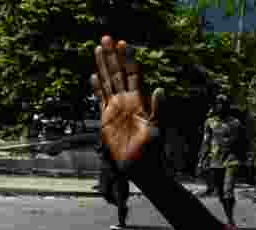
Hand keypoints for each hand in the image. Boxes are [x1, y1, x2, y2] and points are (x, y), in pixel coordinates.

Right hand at [91, 35, 164, 167]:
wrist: (140, 167)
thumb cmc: (152, 151)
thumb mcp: (157, 128)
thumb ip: (158, 109)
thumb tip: (161, 89)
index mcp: (138, 102)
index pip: (133, 75)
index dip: (128, 59)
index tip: (123, 43)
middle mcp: (127, 102)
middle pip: (118, 73)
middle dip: (112, 56)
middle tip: (106, 37)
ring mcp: (116, 109)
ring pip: (108, 82)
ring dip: (103, 66)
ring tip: (99, 48)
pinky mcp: (107, 118)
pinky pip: (101, 99)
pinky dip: (97, 88)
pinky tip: (94, 76)